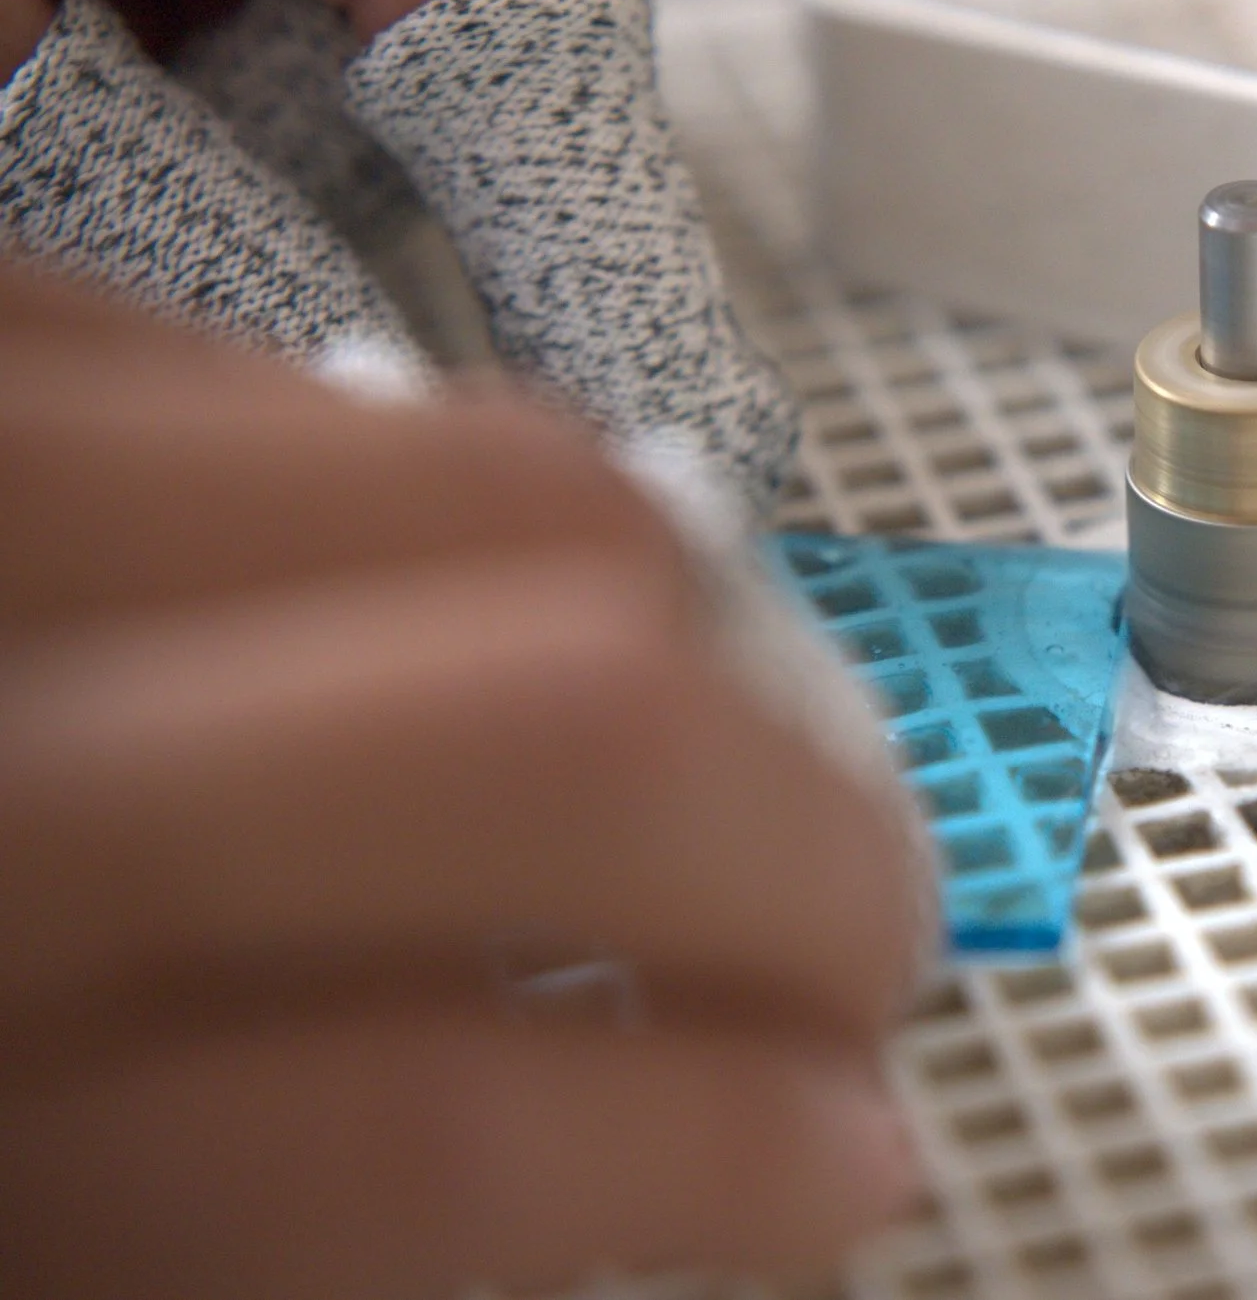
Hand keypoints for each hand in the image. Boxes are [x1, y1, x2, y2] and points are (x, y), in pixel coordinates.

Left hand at [0, 262, 925, 1297]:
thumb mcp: (13, 1217)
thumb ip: (287, 1146)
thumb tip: (604, 1146)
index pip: (465, 1125)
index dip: (731, 1153)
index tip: (842, 1150)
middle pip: (569, 729)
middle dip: (806, 847)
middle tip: (850, 915)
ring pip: (486, 487)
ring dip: (676, 642)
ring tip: (684, 733)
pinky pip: (259, 364)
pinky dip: (414, 487)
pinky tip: (397, 593)